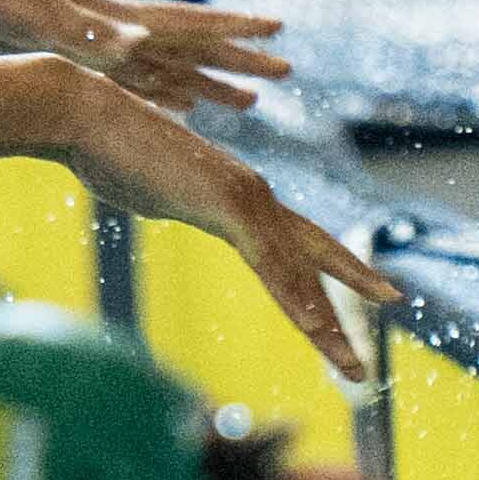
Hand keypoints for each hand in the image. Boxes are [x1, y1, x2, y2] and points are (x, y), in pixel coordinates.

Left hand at [0, 0, 289, 114]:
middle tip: (285, 74)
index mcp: (109, 18)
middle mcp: (111, 29)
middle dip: (237, 62)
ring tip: (244, 105)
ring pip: (164, 71)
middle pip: (189, 48)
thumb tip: (140, 47)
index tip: (280, 32)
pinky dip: (158, 97)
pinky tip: (173, 109)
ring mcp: (92, 43)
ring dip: (205, 87)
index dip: (232, 31)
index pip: (186, 25)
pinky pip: (129, 85)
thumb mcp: (35, 16)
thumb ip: (88, 34)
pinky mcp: (67, 57)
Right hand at [55, 67, 392, 378]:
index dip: (334, 267)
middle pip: (313, 256)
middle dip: (354, 289)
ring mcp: (244, 198)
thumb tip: (157, 196)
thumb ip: (167, 196)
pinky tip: (317, 326)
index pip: (297, 241)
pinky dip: (295, 297)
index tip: (365, 289)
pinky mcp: (226, 204)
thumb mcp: (149, 187)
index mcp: (239, 195)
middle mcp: (253, 195)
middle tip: (393, 314)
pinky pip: (270, 262)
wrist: (86, 114)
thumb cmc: (107, 148)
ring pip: (297, 272)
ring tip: (353, 365)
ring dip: (325, 325)